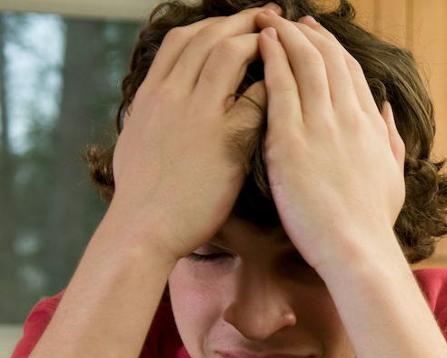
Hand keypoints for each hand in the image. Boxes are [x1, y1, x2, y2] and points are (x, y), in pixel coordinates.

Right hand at [109, 5, 275, 260]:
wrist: (144, 229)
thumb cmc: (144, 197)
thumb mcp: (137, 142)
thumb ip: (152, 116)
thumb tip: (157, 104)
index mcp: (150, 95)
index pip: (182, 40)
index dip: (213, 26)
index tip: (238, 23)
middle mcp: (170, 95)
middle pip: (207, 36)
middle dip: (243, 20)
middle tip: (272, 14)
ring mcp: (194, 114)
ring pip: (227, 53)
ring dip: (260, 40)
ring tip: (287, 38)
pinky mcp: (221, 139)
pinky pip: (252, 97)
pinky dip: (271, 84)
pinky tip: (290, 85)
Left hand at [255, 12, 405, 271]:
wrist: (357, 251)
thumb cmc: (370, 223)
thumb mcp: (391, 177)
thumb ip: (390, 138)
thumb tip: (385, 108)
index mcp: (370, 128)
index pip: (351, 74)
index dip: (332, 48)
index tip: (315, 33)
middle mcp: (349, 120)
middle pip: (329, 60)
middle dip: (306, 33)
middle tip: (286, 17)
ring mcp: (322, 128)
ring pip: (305, 64)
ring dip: (286, 36)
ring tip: (267, 19)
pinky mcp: (292, 142)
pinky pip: (281, 88)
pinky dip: (272, 59)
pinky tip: (260, 43)